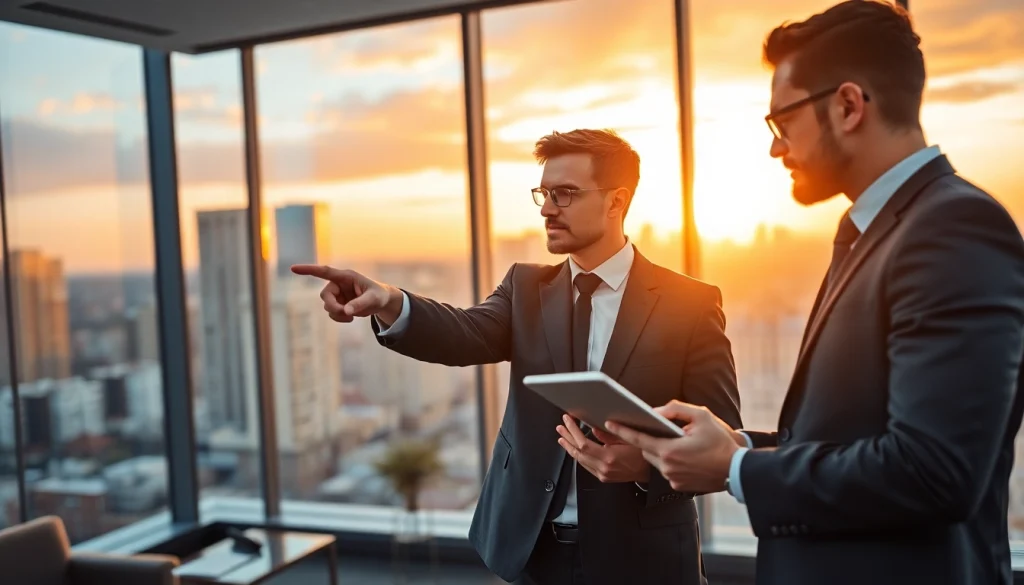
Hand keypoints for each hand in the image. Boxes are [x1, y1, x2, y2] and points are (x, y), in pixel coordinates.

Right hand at [290, 264, 402, 323]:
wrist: (381, 301)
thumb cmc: (378, 295)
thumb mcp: (373, 299)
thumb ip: (360, 303)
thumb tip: (346, 311)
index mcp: (345, 276)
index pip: (324, 271)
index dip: (308, 270)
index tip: (293, 268)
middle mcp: (338, 284)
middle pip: (325, 295)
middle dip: (333, 307)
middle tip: (346, 314)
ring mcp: (337, 294)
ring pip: (328, 306)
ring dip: (338, 314)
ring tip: (352, 316)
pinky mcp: (338, 303)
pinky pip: (331, 313)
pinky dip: (339, 318)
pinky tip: (351, 318)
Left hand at [556, 415, 649, 483]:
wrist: (650, 474)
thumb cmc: (643, 456)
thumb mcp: (630, 440)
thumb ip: (610, 435)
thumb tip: (593, 429)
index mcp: (609, 457)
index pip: (583, 443)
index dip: (573, 431)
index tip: (568, 421)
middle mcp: (603, 468)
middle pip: (578, 452)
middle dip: (567, 438)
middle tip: (561, 427)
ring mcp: (602, 474)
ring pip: (579, 460)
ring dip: (570, 447)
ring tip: (563, 437)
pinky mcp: (603, 477)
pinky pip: (585, 466)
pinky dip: (578, 456)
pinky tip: (575, 450)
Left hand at [605, 401, 737, 492]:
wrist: (737, 469)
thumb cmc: (721, 442)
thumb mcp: (701, 416)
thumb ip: (676, 410)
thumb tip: (657, 411)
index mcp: (669, 450)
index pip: (638, 439)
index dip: (622, 430)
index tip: (609, 422)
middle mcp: (667, 467)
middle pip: (645, 450)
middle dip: (646, 439)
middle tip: (652, 429)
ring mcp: (672, 479)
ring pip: (655, 461)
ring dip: (659, 451)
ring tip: (674, 442)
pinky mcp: (678, 486)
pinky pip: (666, 471)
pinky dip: (669, 462)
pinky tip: (683, 456)